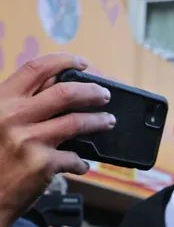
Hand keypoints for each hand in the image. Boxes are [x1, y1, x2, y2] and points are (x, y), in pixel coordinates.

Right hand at [0, 53, 113, 226]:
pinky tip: (81, 165)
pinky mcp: (42, 164)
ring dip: (99, 121)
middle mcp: (12, 116)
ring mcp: (28, 140)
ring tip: (108, 121)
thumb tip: (56, 92)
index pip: (35, 69)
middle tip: (104, 94)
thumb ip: (19, 106)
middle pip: (65, 92)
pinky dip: (81, 162)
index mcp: (0, 101)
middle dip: (92, 90)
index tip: (82, 62)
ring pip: (77, 122)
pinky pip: (74, 158)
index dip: (63, 61)